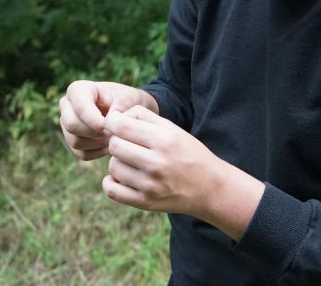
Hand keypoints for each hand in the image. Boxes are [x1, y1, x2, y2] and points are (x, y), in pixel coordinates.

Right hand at [59, 80, 157, 160]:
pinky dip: (98, 152)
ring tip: (115, 137)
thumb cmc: (128, 100)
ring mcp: (66, 124)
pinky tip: (110, 144)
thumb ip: (121, 105)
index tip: (113, 127)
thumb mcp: (129, 97)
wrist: (129, 110)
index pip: (80, 108)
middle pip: (72, 125)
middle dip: (95, 133)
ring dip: (98, 143)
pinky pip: (81, 153)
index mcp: (77, 90)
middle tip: (114, 133)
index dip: (96, 121)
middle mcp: (67, 106)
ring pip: (75, 141)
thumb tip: (109, 120)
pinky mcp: (72, 140)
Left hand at [103, 106, 264, 240]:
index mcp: (164, 140)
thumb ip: (144, 117)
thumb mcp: (173, 129)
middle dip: (118, 141)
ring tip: (133, 162)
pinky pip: (112, 190)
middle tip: (129, 144)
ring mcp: (150, 185)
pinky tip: (123, 177)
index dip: (113, 122)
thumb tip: (114, 118)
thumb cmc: (189, 153)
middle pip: (114, 145)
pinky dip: (111, 182)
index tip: (116, 124)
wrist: (209, 187)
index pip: (121, 126)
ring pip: (113, 167)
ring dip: (119, 162)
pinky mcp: (145, 203)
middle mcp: (156, 163)